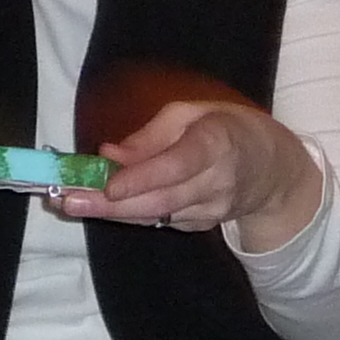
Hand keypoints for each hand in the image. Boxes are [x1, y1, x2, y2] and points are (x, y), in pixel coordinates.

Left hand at [55, 97, 321, 244]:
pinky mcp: (203, 225)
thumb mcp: (192, 113)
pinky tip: (99, 206)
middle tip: (67, 200)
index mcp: (217, 142)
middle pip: (160, 199)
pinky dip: (128, 215)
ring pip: (156, 216)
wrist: (272, 170)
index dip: (143, 177)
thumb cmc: (226, 128)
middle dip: (110, 203)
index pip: (178, 165)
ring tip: (69, 203)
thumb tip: (108, 153)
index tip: (109, 185)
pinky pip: (160, 221)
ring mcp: (212, 209)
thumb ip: (150, 135)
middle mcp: (217, 181)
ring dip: (111, 212)